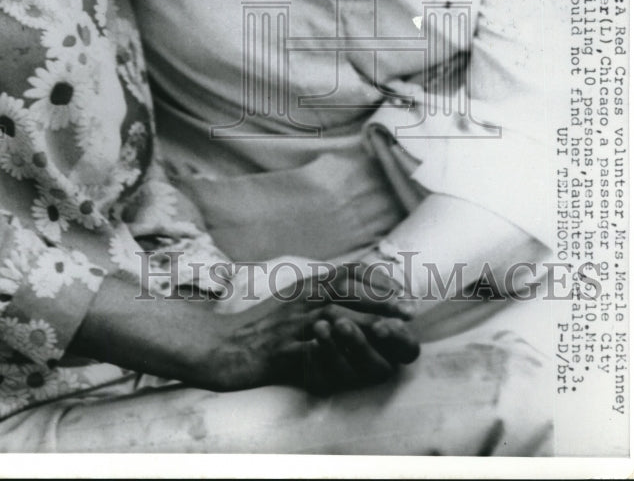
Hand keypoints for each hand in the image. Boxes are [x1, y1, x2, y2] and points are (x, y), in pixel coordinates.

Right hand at [203, 277, 418, 393]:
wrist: (225, 347)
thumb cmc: (266, 327)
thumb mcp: (295, 300)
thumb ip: (324, 292)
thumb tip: (361, 292)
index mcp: (307, 285)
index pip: (348, 272)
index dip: (377, 281)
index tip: (401, 293)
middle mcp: (300, 299)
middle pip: (347, 293)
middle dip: (381, 303)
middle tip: (408, 314)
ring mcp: (291, 324)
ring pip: (335, 319)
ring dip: (366, 326)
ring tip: (390, 334)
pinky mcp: (281, 351)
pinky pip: (313, 352)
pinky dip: (337, 354)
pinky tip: (358, 361)